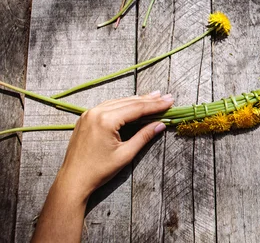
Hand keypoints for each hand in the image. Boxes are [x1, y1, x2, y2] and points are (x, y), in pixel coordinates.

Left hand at [56, 91, 172, 199]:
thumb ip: (144, 136)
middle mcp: (96, 112)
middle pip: (128, 102)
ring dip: (137, 100)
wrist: (73, 180)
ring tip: (154, 97)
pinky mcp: (86, 118)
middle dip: (148, 100)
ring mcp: (89, 114)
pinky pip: (108, 106)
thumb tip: (160, 124)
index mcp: (106, 120)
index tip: (169, 101)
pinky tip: (133, 104)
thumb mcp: (125, 154)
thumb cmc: (99, 171)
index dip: (155, 105)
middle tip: (166, 97)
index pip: (137, 108)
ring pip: (119, 102)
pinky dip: (123, 105)